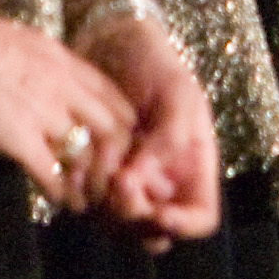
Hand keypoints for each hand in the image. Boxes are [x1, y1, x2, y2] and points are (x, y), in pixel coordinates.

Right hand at [0, 12, 134, 208]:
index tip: (121, 142)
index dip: (123, 121)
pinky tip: (60, 200)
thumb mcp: (23, 42)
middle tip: (111, 175)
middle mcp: (63, 86)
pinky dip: (59, 190)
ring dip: (90, 178)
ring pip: (87, 151)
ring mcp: (43, 112)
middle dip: (116, 154)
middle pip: (112, 125)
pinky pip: (50, 171)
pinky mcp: (17, 137)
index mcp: (64, 61)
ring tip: (90, 196)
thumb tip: (55, 74)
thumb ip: (46, 62)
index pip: (113, 95)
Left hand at [70, 7, 220, 249]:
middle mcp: (162, 185)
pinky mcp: (96, 181)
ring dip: (105, 205)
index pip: (200, 218)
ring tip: (98, 163)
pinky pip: (88, 208)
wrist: (112, 46)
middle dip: (136, 213)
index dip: (184, 225)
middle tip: (121, 180)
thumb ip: (170, 136)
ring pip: (118, 227)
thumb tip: (145, 178)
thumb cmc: (155, 64)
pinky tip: (77, 166)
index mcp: (193, 167)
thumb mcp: (177, 91)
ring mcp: (128, 186)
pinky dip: (83, 195)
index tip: (161, 211)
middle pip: (154, 232)